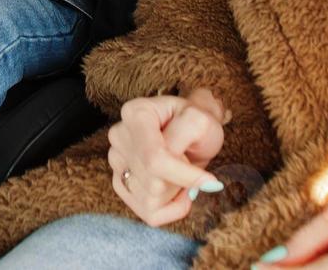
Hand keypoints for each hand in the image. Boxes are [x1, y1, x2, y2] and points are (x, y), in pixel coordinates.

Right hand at [107, 88, 227, 225]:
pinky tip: (177, 190)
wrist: (190, 129)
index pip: (154, 159)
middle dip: (180, 181)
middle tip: (189, 162)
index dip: (184, 175)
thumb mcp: (199, 120)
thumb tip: (189, 178)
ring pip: (150, 200)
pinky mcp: (120, 184)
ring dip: (176, 193)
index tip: (211, 182)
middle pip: (153, 183)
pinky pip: (148, 213)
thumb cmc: (195, 122)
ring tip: (180, 172)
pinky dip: (171, 208)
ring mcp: (116, 162)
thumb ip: (186, 140)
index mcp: (135, 114)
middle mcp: (119, 137)